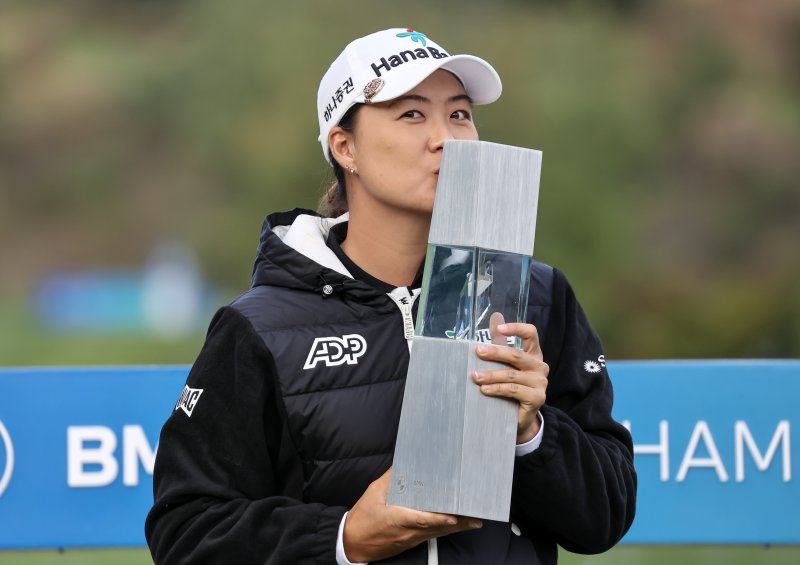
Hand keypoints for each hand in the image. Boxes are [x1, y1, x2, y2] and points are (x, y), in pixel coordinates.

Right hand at [343, 468, 481, 562]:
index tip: (455, 517)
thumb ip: (391, 478)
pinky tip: (453, 525)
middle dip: (459, 524)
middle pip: (438, 529)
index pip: (424, 519)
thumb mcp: (374, 493)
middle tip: (476, 517)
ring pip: (437, 534)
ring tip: (473, 521)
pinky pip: (431, 535)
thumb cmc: (363, 520)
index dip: (441, 519)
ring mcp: (411, 539)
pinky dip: (443, 530)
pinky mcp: (410, 542)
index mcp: (399, 519)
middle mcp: (409, 532)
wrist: (353, 543)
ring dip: (455, 528)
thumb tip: (403, 465)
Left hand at [472, 313, 548, 443]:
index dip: (516, 328)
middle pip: (517, 355)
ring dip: (490, 375)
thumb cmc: (511, 387)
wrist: (519, 418)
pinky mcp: (537, 398)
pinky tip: (484, 390)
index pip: (531, 334)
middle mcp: (540, 366)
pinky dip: (496, 389)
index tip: (499, 328)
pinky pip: (513, 390)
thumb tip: (495, 315)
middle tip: (477, 352)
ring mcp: (540, 383)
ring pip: (512, 375)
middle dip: (495, 352)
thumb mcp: (505, 363)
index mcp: (534, 354)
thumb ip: (500, 341)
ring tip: (474, 376)